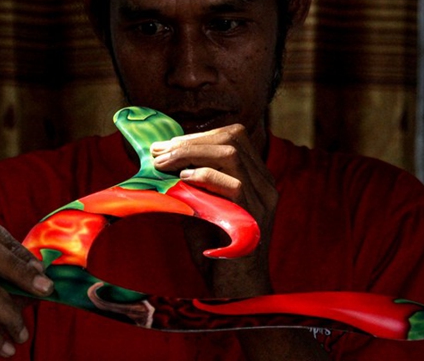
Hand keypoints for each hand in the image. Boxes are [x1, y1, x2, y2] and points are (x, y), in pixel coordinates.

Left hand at [151, 124, 277, 297]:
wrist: (234, 288)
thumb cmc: (214, 247)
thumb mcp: (200, 204)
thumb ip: (189, 181)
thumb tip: (159, 158)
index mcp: (255, 176)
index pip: (233, 137)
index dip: (198, 135)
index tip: (167, 145)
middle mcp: (264, 182)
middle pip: (233, 138)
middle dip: (190, 140)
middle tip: (159, 152)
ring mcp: (262, 198)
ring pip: (231, 154)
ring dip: (191, 153)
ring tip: (164, 163)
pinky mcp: (254, 215)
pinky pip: (233, 184)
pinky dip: (203, 176)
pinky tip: (182, 180)